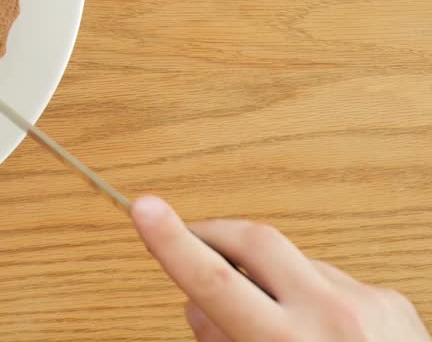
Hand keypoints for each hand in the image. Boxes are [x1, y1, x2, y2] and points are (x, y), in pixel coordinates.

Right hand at [132, 196, 428, 340]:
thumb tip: (201, 307)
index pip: (214, 281)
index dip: (172, 242)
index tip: (144, 208)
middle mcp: (332, 316)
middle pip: (252, 241)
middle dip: (214, 235)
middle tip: (191, 243)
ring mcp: (367, 302)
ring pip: (294, 262)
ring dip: (270, 279)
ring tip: (272, 324)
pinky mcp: (393, 301)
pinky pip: (333, 280)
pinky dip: (313, 296)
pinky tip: (319, 332)